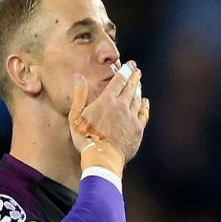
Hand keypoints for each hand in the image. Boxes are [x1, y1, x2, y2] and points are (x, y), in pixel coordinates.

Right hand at [68, 61, 149, 175]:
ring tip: (139, 82)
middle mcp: (122, 105)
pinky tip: (144, 102)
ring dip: (138, 89)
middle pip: (131, 87)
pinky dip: (144, 106)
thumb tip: (78, 77)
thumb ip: (79, 95)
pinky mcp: (137, 129)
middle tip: (137, 69)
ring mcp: (131, 117)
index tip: (129, 64)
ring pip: (137, 98)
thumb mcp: (76, 116)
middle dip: (134, 76)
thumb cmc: (85, 138)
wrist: (102, 157)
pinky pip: (143, 114)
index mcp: (107, 100)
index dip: (125, 70)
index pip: (119, 80)